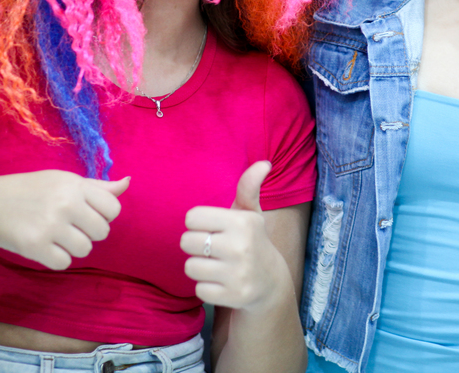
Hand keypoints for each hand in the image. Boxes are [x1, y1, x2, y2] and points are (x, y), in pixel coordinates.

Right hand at [0, 171, 127, 270]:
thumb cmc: (32, 191)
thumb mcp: (64, 181)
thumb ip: (97, 187)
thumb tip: (128, 182)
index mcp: (75, 186)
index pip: (113, 208)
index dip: (103, 215)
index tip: (86, 213)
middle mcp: (66, 204)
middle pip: (102, 232)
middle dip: (88, 233)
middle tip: (68, 226)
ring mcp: (51, 225)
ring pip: (85, 250)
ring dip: (72, 247)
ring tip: (55, 235)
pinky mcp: (36, 246)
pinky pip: (64, 263)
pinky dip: (56, 258)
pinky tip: (43, 246)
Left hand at [182, 161, 290, 310]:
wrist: (271, 283)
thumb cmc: (252, 241)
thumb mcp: (251, 214)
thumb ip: (249, 188)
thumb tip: (264, 163)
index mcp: (242, 222)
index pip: (192, 217)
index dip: (198, 224)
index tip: (212, 229)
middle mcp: (240, 246)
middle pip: (187, 241)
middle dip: (196, 246)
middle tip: (212, 249)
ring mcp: (237, 273)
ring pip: (190, 267)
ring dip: (199, 268)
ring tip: (216, 266)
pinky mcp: (233, 296)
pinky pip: (199, 289)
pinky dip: (206, 287)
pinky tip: (221, 282)